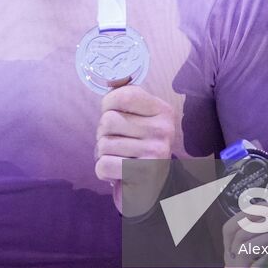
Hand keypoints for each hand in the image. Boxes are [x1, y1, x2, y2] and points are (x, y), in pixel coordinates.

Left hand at [94, 83, 173, 215]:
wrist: (154, 188)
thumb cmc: (139, 148)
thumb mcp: (139, 118)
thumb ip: (126, 98)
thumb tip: (111, 78)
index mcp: (162, 111)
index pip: (124, 95)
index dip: (107, 104)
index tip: (111, 113)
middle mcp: (163, 130)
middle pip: (108, 120)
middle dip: (103, 134)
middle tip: (117, 143)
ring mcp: (156, 153)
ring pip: (103, 144)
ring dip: (103, 154)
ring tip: (119, 158)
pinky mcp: (144, 175)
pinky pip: (103, 166)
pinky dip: (103, 171)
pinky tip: (117, 172)